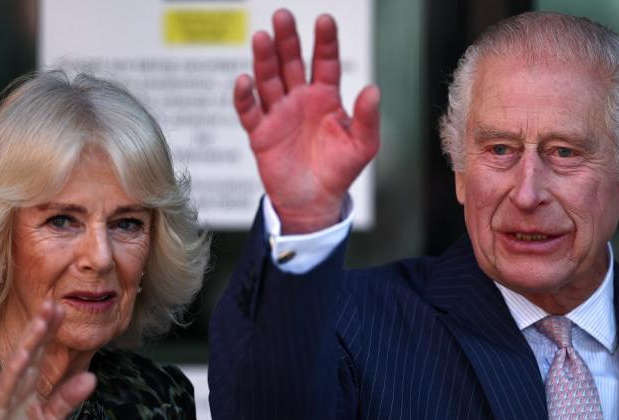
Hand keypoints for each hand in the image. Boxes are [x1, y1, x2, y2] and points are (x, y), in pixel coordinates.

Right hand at [0, 302, 95, 419]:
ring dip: (30, 341)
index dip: (50, 331)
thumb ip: (68, 398)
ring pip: (18, 362)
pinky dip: (14, 371)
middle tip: (53, 302)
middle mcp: (15, 382)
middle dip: (41, 326)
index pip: (42, 351)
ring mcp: (3, 394)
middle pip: (30, 349)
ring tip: (42, 320)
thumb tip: (93, 378)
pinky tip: (23, 356)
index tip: (63, 308)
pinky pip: (5, 388)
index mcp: (28, 383)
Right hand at [234, 9, 379, 233]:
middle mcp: (300, 99)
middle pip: (292, 62)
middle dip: (287, 40)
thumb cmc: (340, 171)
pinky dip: (245, 96)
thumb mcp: (363, 145)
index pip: (325, 62)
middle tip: (283, 16)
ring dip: (265, 60)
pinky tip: (245, 81)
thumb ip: (368, 118)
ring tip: (262, 38)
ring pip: (269, 80)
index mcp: (326, 97)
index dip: (325, 41)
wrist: (314, 202)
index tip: (324, 20)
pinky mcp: (261, 133)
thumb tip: (373, 90)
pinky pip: (249, 111)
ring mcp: (279, 113)